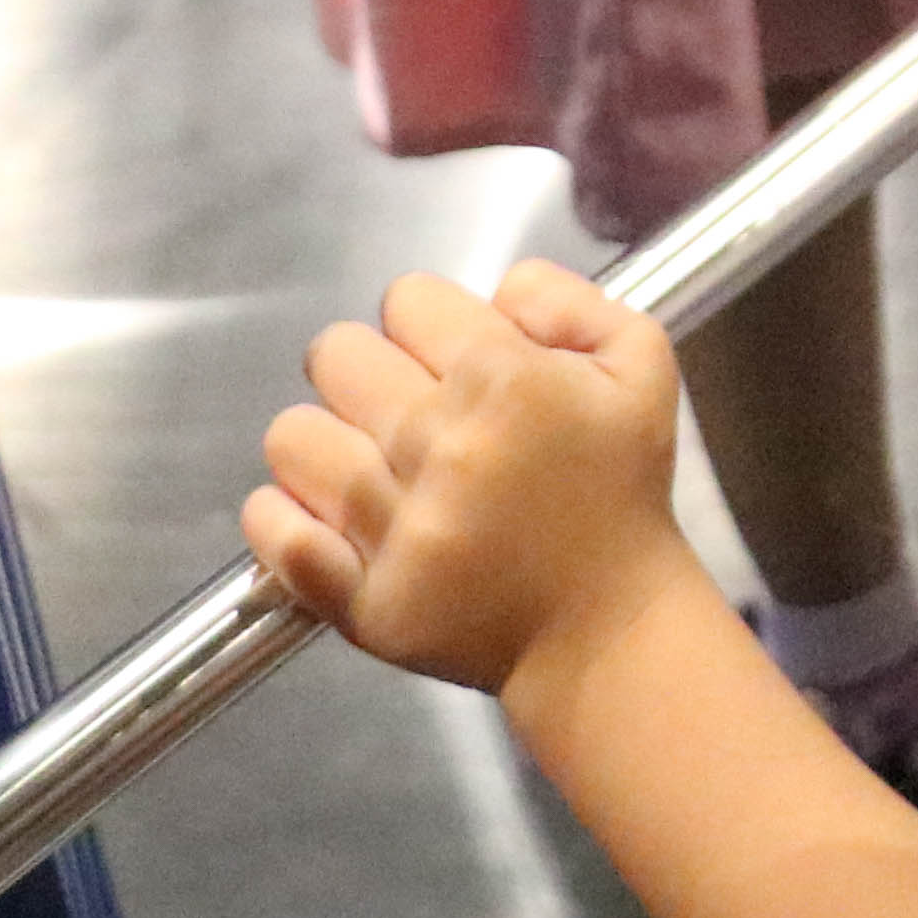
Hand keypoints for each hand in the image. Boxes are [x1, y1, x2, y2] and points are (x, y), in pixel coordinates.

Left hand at [246, 263, 707, 699]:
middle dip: (369, 370)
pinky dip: (283, 516)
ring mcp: (396, 527)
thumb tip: (497, 288)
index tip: (452, 360)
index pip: (406, 299)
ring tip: (365, 463)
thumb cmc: (620, 493)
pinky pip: (275, 533)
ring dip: (325, 440)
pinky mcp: (361, 599)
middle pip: (336, 354)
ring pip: (292, 436)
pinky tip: (326, 513)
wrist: (606, 629)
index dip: (430, 323)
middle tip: (403, 408)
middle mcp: (441, 446)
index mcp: (505, 381)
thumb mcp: (643, 365)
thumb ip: (571, 300)